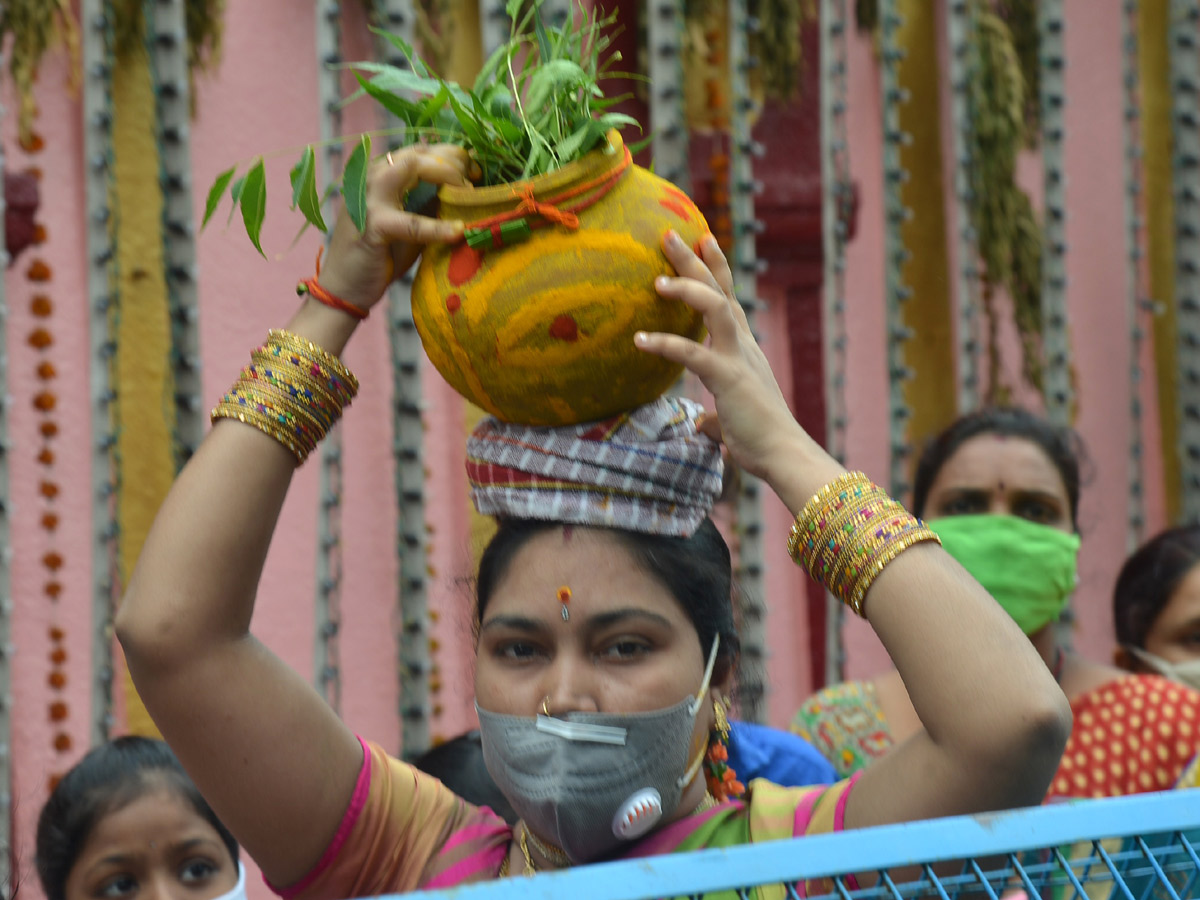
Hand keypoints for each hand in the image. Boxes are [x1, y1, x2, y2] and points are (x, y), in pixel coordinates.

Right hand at [315, 144, 470, 311]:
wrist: (344, 289)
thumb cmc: (380, 256)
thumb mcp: (410, 223)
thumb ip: (429, 204)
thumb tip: (463, 192)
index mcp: (380, 176)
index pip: (417, 151)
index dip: (449, 155)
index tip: (474, 170)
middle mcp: (371, 179)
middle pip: (416, 152)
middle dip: (451, 160)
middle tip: (475, 177)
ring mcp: (368, 199)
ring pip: (410, 167)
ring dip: (444, 175)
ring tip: (467, 193)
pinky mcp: (372, 226)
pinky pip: (410, 222)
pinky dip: (437, 227)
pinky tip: (458, 232)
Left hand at [634, 232, 811, 482]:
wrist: (783, 454)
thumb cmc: (760, 440)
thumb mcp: (731, 421)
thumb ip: (714, 417)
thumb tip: (702, 425)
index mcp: (745, 348)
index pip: (729, 298)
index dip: (716, 267)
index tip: (703, 238)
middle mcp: (743, 344)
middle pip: (719, 290)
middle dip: (695, 260)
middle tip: (670, 233)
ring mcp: (737, 358)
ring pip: (715, 307)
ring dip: (688, 288)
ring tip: (658, 280)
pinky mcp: (727, 378)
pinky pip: (693, 354)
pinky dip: (666, 344)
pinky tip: (640, 340)